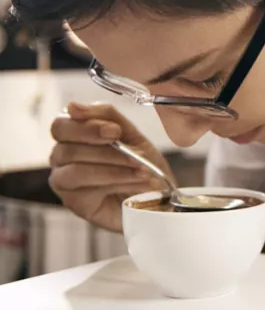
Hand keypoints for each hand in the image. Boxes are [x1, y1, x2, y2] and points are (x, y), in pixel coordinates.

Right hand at [49, 102, 173, 232]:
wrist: (158, 197)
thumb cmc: (141, 164)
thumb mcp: (130, 134)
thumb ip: (105, 116)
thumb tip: (72, 107)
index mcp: (73, 136)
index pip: (61, 124)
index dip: (87, 126)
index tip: (115, 131)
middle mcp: (62, 158)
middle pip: (66, 147)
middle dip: (104, 149)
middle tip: (133, 153)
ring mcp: (65, 182)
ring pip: (77, 169)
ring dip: (115, 167)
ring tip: (142, 170)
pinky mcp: (75, 203)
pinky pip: (87, 189)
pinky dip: (116, 182)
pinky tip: (135, 183)